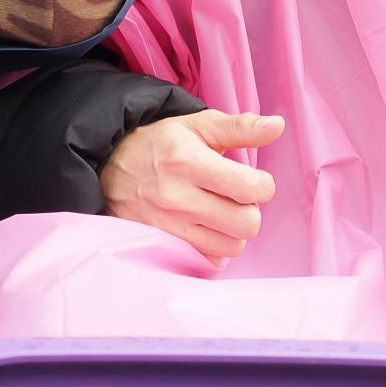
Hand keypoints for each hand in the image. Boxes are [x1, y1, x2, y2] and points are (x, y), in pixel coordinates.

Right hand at [100, 108, 282, 263]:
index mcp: (189, 161)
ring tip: (219, 212)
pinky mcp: (161, 244)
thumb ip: (239, 127)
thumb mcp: (195, 125)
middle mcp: (177, 196)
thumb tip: (277, 125)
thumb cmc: (158, 142)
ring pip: (231, 247)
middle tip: (235, 197)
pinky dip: (213, 247)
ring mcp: (167, 225)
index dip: (262, 184)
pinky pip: (208, 260)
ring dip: (232, 230)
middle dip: (249, 210)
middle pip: (246, 224)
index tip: (252, 179)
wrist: (108, 166)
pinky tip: (204, 227)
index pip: (251, 188)